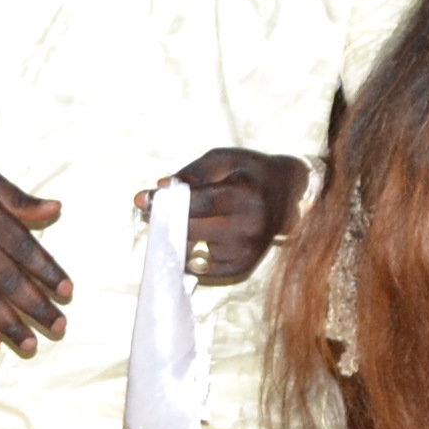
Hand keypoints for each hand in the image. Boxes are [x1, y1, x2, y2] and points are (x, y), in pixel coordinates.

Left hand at [162, 148, 304, 285]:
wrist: (287, 196)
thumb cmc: (248, 173)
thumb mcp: (223, 160)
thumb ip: (191, 173)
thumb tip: (159, 188)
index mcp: (245, 194)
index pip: (197, 203)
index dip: (166, 202)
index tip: (142, 200)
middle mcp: (248, 226)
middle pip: (190, 229)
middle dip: (166, 220)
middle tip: (153, 210)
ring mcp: (246, 251)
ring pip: (192, 250)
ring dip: (177, 237)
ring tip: (179, 221)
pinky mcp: (242, 268)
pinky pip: (200, 266)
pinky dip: (192, 252)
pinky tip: (199, 237)